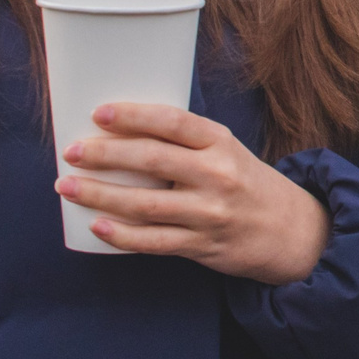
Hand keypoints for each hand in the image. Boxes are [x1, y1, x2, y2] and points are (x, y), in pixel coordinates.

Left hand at [56, 102, 329, 284]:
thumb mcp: (226, 150)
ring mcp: (210, 212)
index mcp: (221, 142)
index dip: (133, 116)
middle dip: (105, 154)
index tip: (98, 114)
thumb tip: (119, 134)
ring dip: (100, 194)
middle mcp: (217, 174)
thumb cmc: (245, 182)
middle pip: (152, 160)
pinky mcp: (203, 245)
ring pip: (145, 204)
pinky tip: (97, 226)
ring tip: (67, 187)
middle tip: (71, 152)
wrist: (291, 229)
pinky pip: (154, 241)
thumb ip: (184, 143)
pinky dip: (122, 235)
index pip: (172, 122)